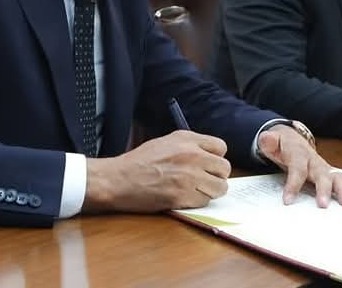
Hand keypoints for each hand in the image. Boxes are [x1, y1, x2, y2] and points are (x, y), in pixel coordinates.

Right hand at [82, 130, 230, 212]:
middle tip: (203, 181)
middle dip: (216, 176)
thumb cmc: (138, 162)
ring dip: (209, 191)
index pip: (221, 147)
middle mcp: (191, 155)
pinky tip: (183, 198)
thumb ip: (189, 146)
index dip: (215, 158)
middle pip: (224, 168)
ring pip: (219, 188)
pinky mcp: (183, 196)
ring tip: (194, 191)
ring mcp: (189, 176)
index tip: (208, 165)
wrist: (117, 179)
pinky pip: (205, 201)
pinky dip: (197, 202)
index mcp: (186, 139)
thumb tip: (208, 157)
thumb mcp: (164, 142)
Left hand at [257, 125, 341, 207]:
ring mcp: (324, 167)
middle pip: (321, 174)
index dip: (293, 184)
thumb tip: (266, 139)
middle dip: (324, 189)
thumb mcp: (271, 142)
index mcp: (299, 154)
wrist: (292, 140)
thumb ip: (268, 141)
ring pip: (336, 176)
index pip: (297, 169)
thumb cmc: (282, 145)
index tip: (288, 200)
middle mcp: (314, 161)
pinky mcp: (329, 173)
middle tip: (324, 205)